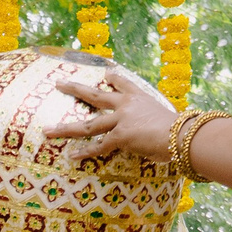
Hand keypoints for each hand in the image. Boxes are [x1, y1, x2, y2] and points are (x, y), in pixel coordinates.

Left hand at [41, 72, 178, 163]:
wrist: (183, 135)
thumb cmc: (183, 131)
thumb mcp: (170, 120)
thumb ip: (160, 124)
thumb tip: (163, 135)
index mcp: (141, 98)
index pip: (125, 84)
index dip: (114, 79)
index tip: (106, 74)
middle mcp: (127, 105)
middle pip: (96, 95)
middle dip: (75, 89)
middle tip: (60, 84)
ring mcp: (121, 120)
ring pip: (88, 124)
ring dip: (66, 128)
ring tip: (48, 130)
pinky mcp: (120, 136)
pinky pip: (98, 147)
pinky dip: (85, 153)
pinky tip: (71, 157)